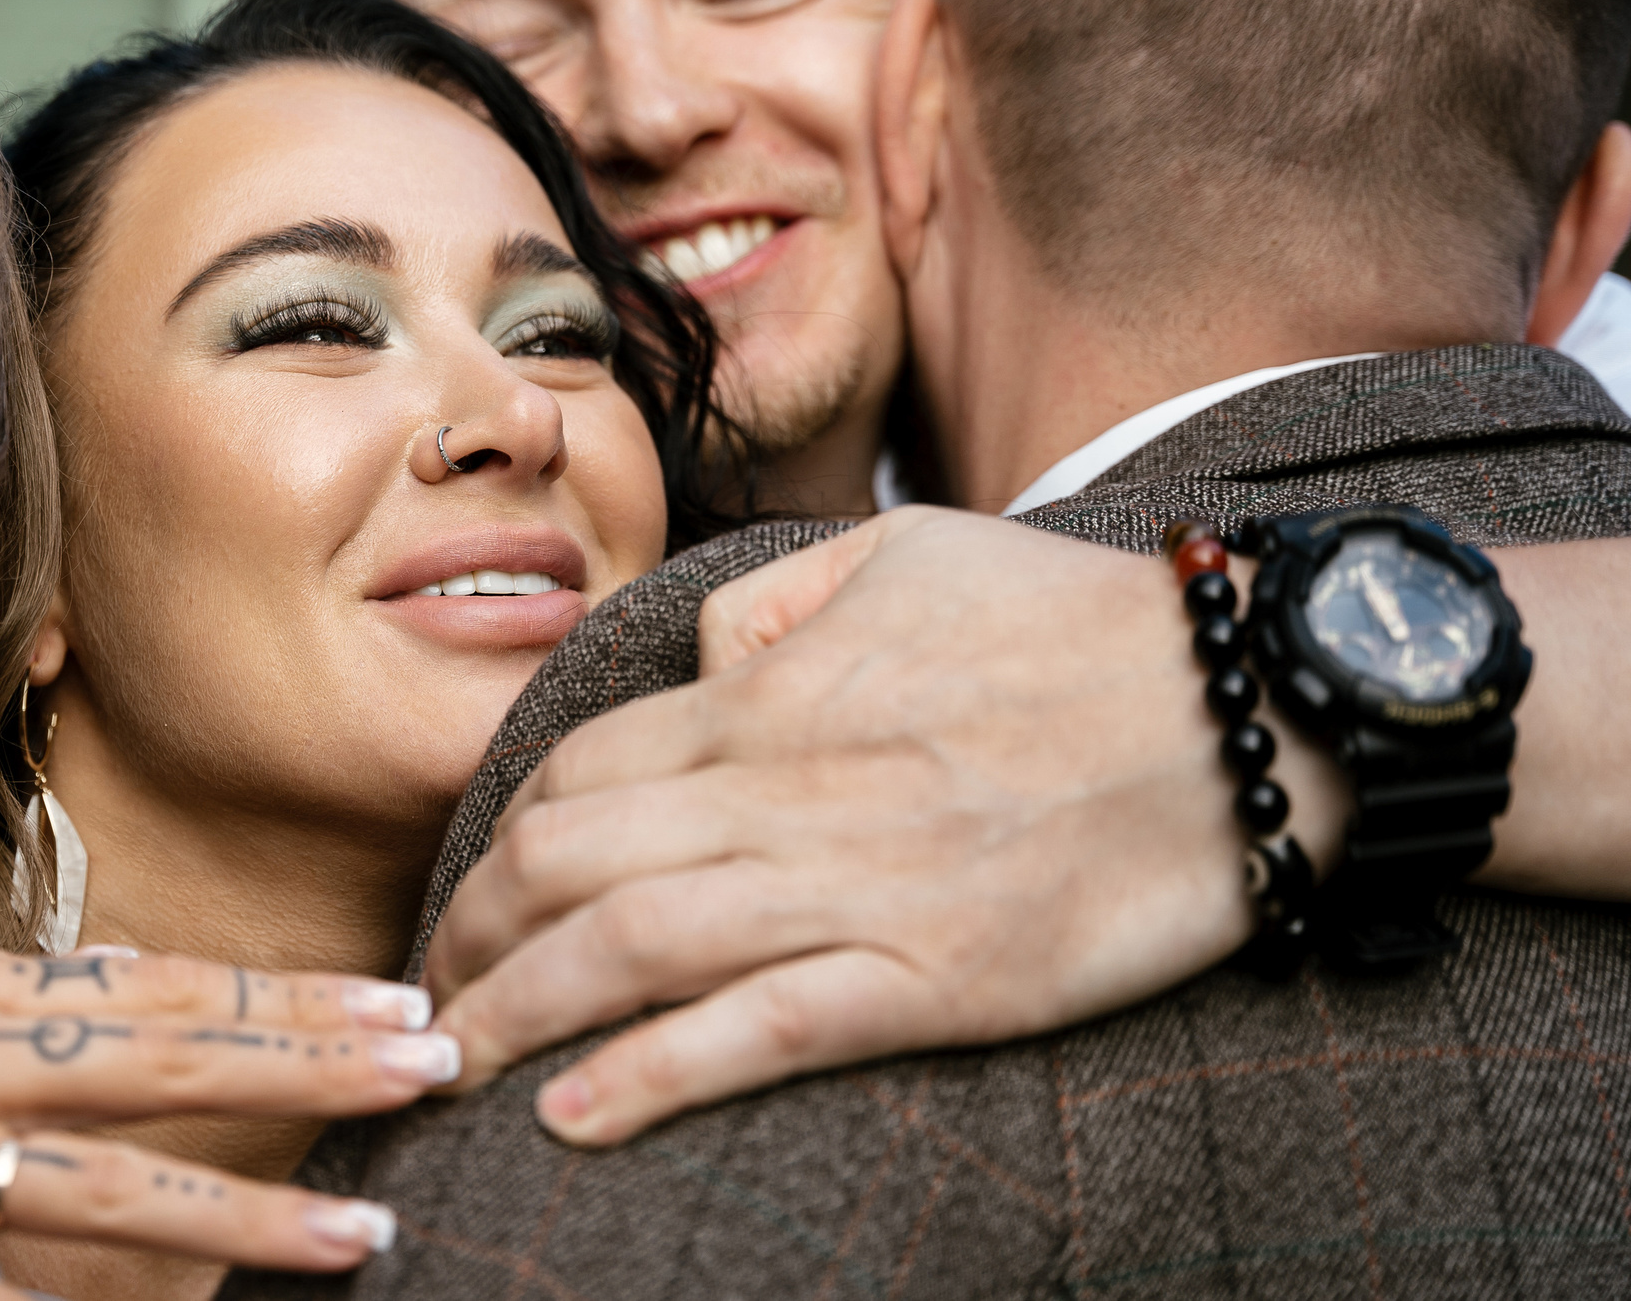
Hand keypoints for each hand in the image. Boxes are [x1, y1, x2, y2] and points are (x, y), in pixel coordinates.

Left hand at [424, 506, 1346, 1145]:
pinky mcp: (940, 976)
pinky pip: (764, 1029)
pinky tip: (574, 1118)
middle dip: (468, 939)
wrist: (1249, 702)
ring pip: (631, 948)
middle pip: (566, 862)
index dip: (496, 846)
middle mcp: (788, 790)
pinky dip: (655, 1074)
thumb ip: (779, 604)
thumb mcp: (907, 555)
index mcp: (774, 697)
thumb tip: (711, 668)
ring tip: (448, 1068)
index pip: (576, 771)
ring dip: (515, 1012)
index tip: (467, 901)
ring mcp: (859, 886)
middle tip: (424, 1003)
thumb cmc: (1079, 624)